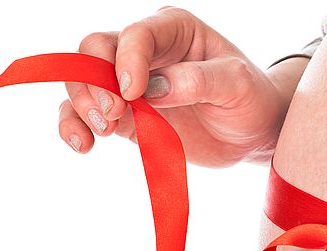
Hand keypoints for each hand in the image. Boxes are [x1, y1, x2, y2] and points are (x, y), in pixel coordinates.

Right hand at [58, 7, 288, 166]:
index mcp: (173, 29)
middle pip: (95, 49)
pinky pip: (85, 115)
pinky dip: (75, 127)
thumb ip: (199, 81)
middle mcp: (144, 50)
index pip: (136, 34)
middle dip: (95, 79)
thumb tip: (155, 89)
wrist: (250, 134)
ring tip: (103, 131)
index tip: (133, 93)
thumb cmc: (249, 99)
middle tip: (115, 114)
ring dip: (83, 104)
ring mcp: (129, 84)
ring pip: (83, 80)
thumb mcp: (236, 85)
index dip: (127, 61)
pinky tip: (83, 145)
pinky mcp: (124, 116)